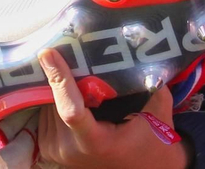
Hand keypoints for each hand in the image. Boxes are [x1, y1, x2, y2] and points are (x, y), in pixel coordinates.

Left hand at [34, 49, 187, 168]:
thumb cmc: (152, 147)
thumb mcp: (159, 118)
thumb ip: (154, 89)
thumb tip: (141, 56)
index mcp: (97, 142)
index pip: (71, 109)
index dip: (59, 80)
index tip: (49, 54)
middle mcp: (72, 150)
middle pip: (56, 103)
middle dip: (60, 78)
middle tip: (70, 53)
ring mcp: (58, 152)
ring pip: (47, 107)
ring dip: (56, 90)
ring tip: (75, 76)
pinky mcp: (49, 150)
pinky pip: (45, 115)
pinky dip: (54, 102)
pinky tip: (70, 96)